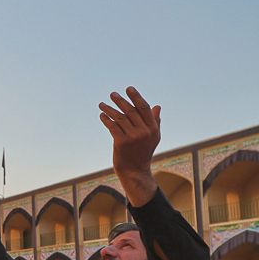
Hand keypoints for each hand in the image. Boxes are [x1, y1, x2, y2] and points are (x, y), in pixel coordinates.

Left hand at [99, 87, 160, 205]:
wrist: (134, 171)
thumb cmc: (143, 152)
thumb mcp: (153, 137)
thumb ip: (155, 121)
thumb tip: (157, 106)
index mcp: (153, 128)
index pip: (144, 108)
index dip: (136, 97)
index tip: (129, 88)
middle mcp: (144, 131)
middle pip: (131, 110)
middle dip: (121, 100)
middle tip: (112, 94)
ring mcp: (132, 137)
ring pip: (120, 117)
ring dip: (109, 109)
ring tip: (102, 104)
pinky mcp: (121, 142)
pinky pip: (112, 126)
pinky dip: (106, 120)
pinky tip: (102, 115)